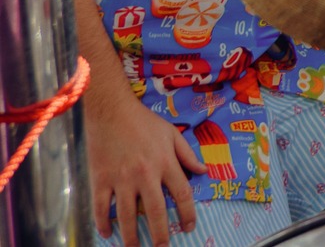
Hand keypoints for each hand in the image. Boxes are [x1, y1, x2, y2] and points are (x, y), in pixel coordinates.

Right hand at [84, 82, 202, 246]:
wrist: (112, 111)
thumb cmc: (144, 122)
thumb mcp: (172, 134)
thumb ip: (187, 155)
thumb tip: (203, 171)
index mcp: (165, 163)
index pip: (182, 194)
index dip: (188, 213)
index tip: (189, 227)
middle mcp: (145, 174)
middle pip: (156, 211)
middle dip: (160, 233)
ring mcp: (121, 179)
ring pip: (127, 215)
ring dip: (131, 236)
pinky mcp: (100, 180)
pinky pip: (102, 207)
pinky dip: (103, 222)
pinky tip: (107, 234)